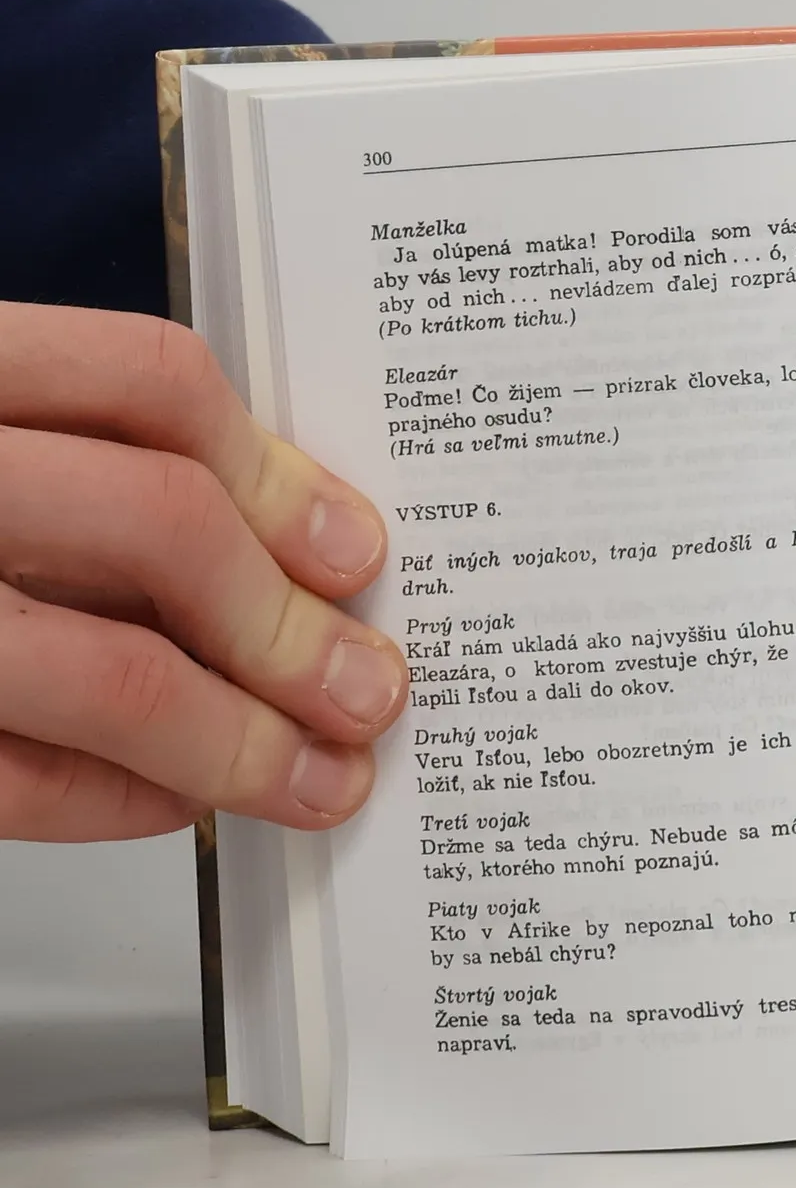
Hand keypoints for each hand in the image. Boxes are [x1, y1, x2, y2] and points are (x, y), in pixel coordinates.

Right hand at [1, 304, 407, 839]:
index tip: (357, 551)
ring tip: (315, 774)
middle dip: (289, 626)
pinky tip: (175, 804)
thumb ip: (77, 464)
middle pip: (160, 522)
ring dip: (239, 740)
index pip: (147, 383)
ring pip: (108, 671)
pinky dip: (120, 803)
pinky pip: (19, 781)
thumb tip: (286, 551)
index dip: (278, 474)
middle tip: (368, 688)